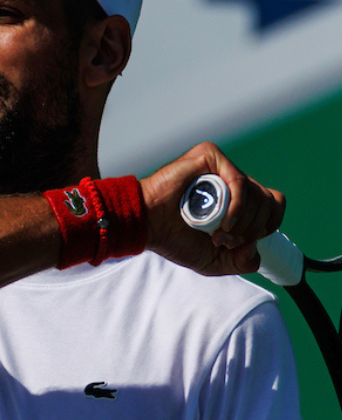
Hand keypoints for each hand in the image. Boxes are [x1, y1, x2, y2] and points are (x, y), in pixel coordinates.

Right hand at [139, 142, 284, 275]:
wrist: (146, 225)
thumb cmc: (174, 239)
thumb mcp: (215, 261)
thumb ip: (241, 262)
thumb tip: (255, 247)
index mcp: (236, 198)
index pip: (273, 204)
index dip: (267, 225)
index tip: (244, 242)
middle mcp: (231, 180)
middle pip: (268, 201)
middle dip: (252, 229)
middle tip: (224, 241)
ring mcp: (222, 168)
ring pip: (257, 193)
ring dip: (243, 222)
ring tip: (218, 235)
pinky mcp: (210, 158)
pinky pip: (240, 181)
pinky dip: (238, 206)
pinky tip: (224, 222)